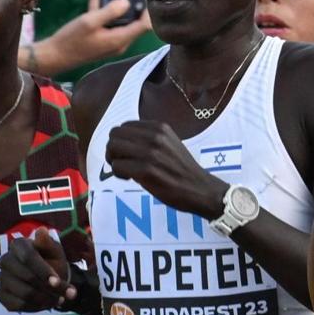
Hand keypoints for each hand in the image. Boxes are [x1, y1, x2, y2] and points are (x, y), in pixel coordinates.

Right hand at [0, 227, 76, 311]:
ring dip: (46, 299)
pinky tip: (46, 304)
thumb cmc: (52, 261)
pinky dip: (36, 307)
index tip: (57, 282)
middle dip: (50, 288)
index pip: (29, 258)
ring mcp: (1, 278)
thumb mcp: (55, 251)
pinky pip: (18, 306)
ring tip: (59, 299)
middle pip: (27, 277)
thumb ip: (48, 244)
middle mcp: (5, 260)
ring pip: (24, 293)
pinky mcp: (1, 295)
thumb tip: (41, 231)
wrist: (50, 279)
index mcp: (18, 245)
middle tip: (68, 294)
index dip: (43, 271)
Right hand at [33, 0, 151, 74]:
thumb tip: (127, 2)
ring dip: (118, 2)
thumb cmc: (72, 39)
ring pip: (118, 18)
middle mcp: (118, 40)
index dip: (149, 12)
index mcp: (120, 39)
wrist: (53, 55)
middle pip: (135, 22)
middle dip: (138, 6)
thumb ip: (110, 12)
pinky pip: (102, 17)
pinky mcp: (98, 34)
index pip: (144, 27)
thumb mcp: (90, 22)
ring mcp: (108, 38)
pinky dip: (100, 2)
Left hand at [104, 120, 226, 216]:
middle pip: (115, 134)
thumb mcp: (170, 143)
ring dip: (114, 161)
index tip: (128, 153)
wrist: (200, 189)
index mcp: (160, 127)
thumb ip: (150, 137)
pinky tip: (130, 179)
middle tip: (121, 162)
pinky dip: (119, 174)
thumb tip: (123, 141)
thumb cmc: (182, 170)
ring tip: (126, 171)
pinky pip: (117, 166)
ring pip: (113, 148)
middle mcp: (155, 136)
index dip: (121, 140)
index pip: (124, 126)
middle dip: (113, 149)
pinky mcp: (146, 170)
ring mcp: (150, 153)